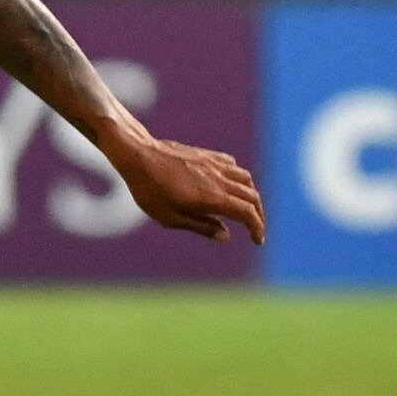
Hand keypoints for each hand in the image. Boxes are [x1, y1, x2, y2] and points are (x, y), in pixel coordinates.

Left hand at [109, 134, 266, 242]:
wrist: (138, 155)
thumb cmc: (149, 190)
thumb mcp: (170, 217)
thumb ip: (200, 226)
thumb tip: (226, 236)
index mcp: (213, 198)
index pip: (247, 213)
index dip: (257, 228)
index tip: (258, 241)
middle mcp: (220, 180)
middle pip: (252, 197)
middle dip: (258, 215)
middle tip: (254, 228)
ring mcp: (215, 165)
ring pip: (246, 180)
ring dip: (251, 195)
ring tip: (245, 207)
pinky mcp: (207, 155)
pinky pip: (233, 166)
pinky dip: (239, 178)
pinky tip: (230, 184)